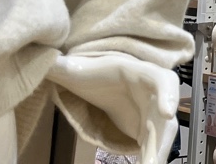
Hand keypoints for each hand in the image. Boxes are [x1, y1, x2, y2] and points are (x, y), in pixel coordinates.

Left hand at [47, 53, 179, 163]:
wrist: (101, 84)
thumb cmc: (93, 73)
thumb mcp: (77, 69)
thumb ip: (63, 67)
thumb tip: (46, 61)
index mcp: (140, 74)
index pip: (162, 79)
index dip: (168, 94)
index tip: (167, 113)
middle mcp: (152, 95)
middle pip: (166, 116)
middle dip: (163, 138)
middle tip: (154, 161)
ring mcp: (152, 114)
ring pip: (161, 136)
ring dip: (156, 154)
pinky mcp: (146, 130)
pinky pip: (151, 147)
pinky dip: (149, 157)